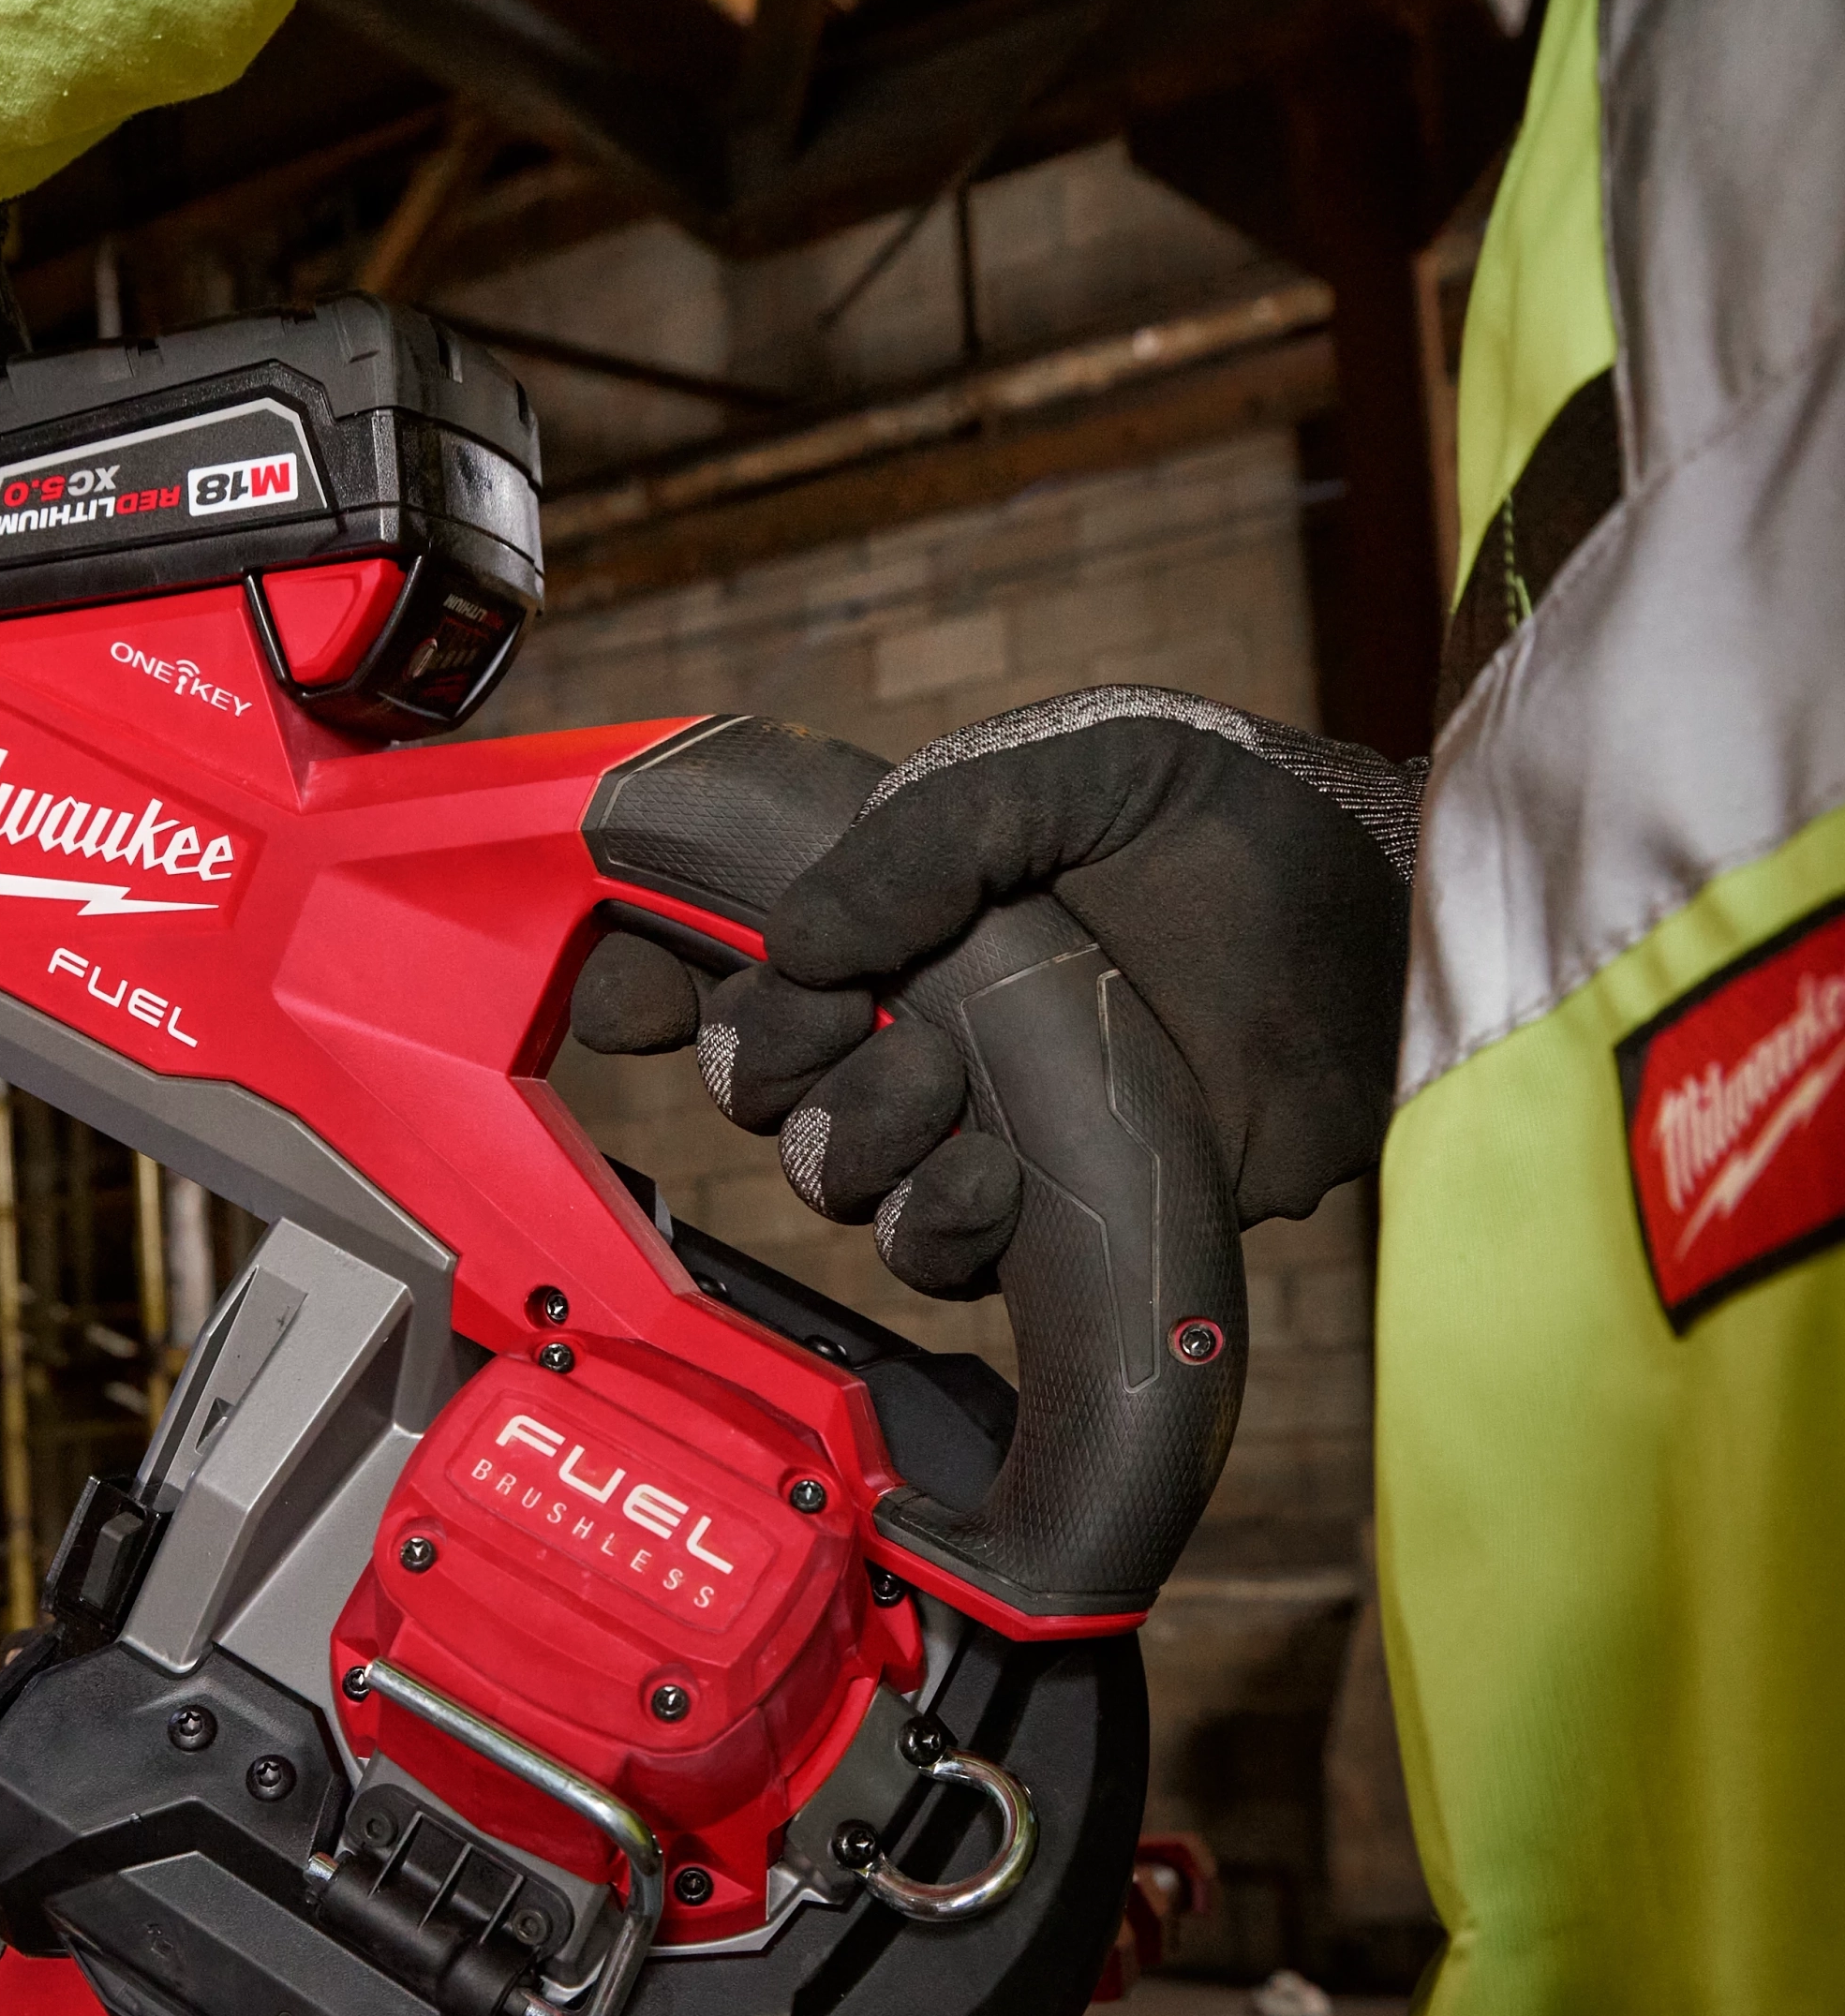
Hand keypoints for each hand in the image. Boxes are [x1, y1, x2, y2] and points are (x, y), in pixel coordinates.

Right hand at [571, 688, 1418, 1294]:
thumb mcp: (1084, 766)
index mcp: (901, 900)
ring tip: (955, 1096)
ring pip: (828, 1170)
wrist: (1396, 948)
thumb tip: (790, 943)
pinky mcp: (1043, 1211)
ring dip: (862, 1140)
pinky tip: (1000, 1171)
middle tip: (858, 1023)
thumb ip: (925, 832)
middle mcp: (918, 1012)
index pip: (725, 939)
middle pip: (752, 1075)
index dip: (647, 967)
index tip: (619, 987)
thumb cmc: (1254, 828)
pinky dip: (938, 1220)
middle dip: (772, 1060)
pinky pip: (925, 1250)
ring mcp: (976, 1118)